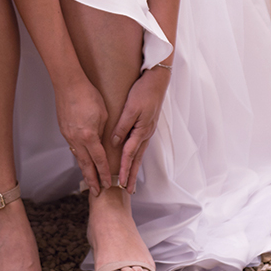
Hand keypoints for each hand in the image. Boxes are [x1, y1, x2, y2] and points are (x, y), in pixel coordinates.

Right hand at [54, 76, 110, 196]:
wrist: (68, 84)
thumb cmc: (89, 95)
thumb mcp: (104, 114)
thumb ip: (104, 131)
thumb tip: (104, 142)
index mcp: (89, 136)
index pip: (99, 160)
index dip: (105, 173)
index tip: (109, 184)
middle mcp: (77, 139)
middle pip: (86, 165)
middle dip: (92, 179)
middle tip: (97, 192)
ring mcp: (68, 135)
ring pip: (78, 157)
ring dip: (85, 170)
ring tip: (90, 180)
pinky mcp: (64, 130)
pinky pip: (73, 147)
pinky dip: (79, 156)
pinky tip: (82, 160)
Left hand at [111, 65, 170, 192]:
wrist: (157, 79)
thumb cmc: (143, 91)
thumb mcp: (130, 108)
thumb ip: (122, 126)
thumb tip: (114, 143)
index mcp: (141, 131)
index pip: (129, 154)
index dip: (123, 169)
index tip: (119, 183)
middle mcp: (146, 133)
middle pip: (136, 159)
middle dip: (131, 175)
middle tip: (127, 191)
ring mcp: (147, 129)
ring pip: (139, 153)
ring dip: (134, 167)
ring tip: (130, 180)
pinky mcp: (147, 124)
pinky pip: (140, 144)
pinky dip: (136, 155)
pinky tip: (133, 158)